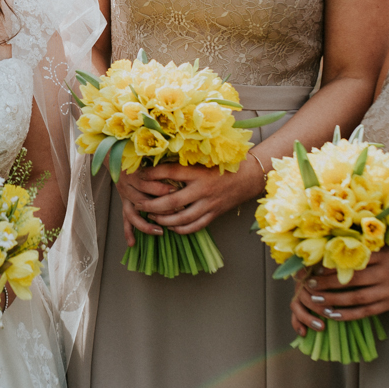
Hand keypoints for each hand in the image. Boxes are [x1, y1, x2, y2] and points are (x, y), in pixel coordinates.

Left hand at [115, 158, 263, 244]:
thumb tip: (160, 163)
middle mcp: (203, 189)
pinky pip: (195, 226)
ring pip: (181, 218)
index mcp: (199, 172)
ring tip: (152, 217)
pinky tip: (171, 226)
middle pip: (172, 201)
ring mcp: (209, 204)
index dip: (153, 173)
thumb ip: (186, 163)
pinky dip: (180, 229)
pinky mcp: (214, 214)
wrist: (249, 177)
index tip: (140, 174)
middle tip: (139, 204)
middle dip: (152, 205)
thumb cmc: (225, 165)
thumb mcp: (205, 159)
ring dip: (163, 219)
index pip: (171, 171)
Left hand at [288, 249, 388, 335]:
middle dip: (327, 282)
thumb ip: (372, 247)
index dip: (332, 262)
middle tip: (309, 283)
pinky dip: (348, 314)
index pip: (353, 259)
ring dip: (333, 299)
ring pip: (355, 297)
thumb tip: (343, 243)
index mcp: (383, 256)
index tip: (314, 264)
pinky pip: (366, 311)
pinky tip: (333, 315)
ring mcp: (387, 290)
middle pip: (351, 279)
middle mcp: (384, 273)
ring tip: (315, 299)